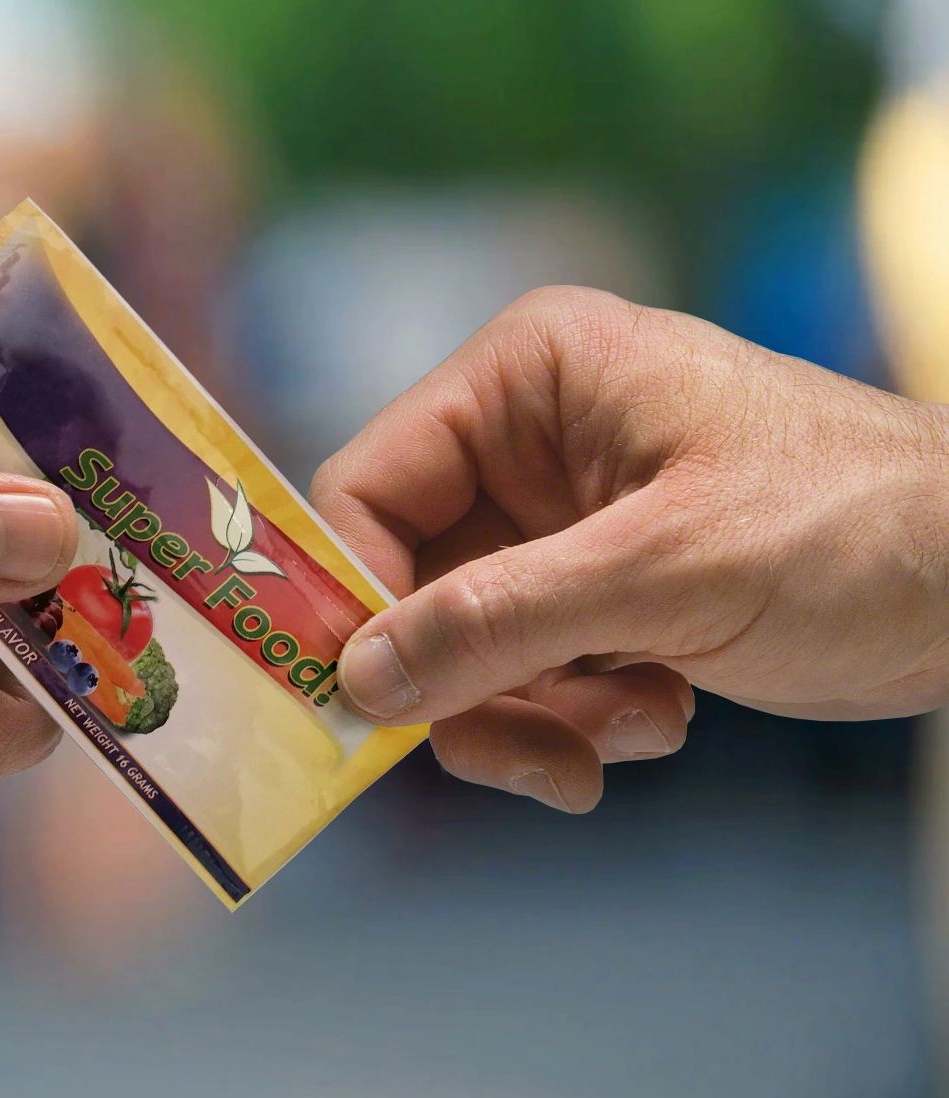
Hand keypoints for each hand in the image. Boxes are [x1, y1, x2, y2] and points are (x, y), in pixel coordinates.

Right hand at [311, 287, 948, 811]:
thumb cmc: (855, 526)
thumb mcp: (670, 570)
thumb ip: (502, 620)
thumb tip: (357, 680)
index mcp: (525, 379)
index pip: (369, 487)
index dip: (354, 598)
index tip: (374, 705)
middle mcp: (524, 440)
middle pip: (409, 585)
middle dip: (468, 684)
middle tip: (533, 760)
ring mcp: (558, 519)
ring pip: (463, 645)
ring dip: (530, 713)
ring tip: (634, 728)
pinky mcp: (595, 588)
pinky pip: (523, 670)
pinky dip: (572, 717)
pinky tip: (659, 715)